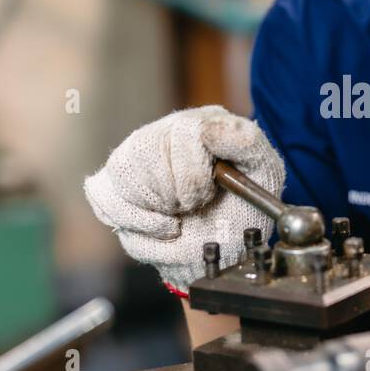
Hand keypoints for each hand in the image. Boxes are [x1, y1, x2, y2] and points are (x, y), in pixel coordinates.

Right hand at [84, 105, 283, 292]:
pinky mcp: (111, 190)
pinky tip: (161, 229)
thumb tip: (209, 130)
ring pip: (121, 175)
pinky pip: (105, 199)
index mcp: (198, 123)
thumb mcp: (264, 172)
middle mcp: (161, 134)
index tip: (207, 193)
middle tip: (192, 207)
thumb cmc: (245, 207)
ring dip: (155, 212)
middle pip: (145, 152)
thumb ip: (247, 142)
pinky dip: (136, 225)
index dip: (192, 174)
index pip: (181, 133)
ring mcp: (131, 161)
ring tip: (178, 219)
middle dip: (173, 194)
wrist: (224, 247)